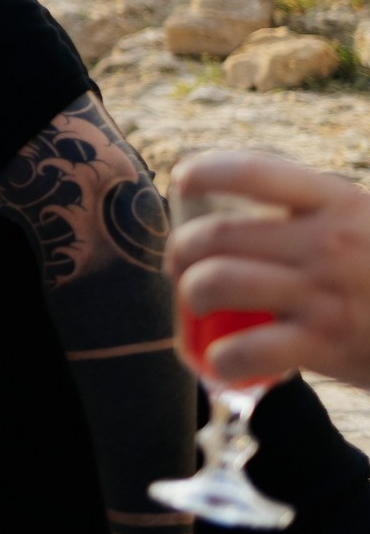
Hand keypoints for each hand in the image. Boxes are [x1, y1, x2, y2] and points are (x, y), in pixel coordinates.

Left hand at [170, 150, 369, 390]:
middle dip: (183, 250)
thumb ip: (324, 215)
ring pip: (216, 284)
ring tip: (197, 307)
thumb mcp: (369, 225)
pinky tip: (222, 362)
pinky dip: (220, 359)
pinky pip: (245, 351)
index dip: (208, 170)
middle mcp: (327, 243)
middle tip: (181, 265)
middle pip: (217, 234)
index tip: (183, 178)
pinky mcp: (325, 345)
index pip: (256, 171)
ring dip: (192, 296)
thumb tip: (260, 218)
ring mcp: (324, 294)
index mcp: (340, 203)